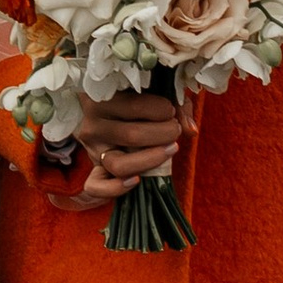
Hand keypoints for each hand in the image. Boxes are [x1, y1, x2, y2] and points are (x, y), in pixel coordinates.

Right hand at [69, 88, 186, 189]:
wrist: (107, 111)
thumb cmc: (137, 98)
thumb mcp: (155, 93)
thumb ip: (177, 106)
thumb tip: (190, 130)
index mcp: (102, 99)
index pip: (136, 106)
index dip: (163, 110)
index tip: (171, 111)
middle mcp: (92, 124)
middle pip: (132, 136)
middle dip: (164, 134)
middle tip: (175, 130)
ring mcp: (92, 149)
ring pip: (119, 165)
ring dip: (151, 160)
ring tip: (170, 149)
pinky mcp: (95, 168)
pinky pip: (96, 187)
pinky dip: (115, 189)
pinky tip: (137, 181)